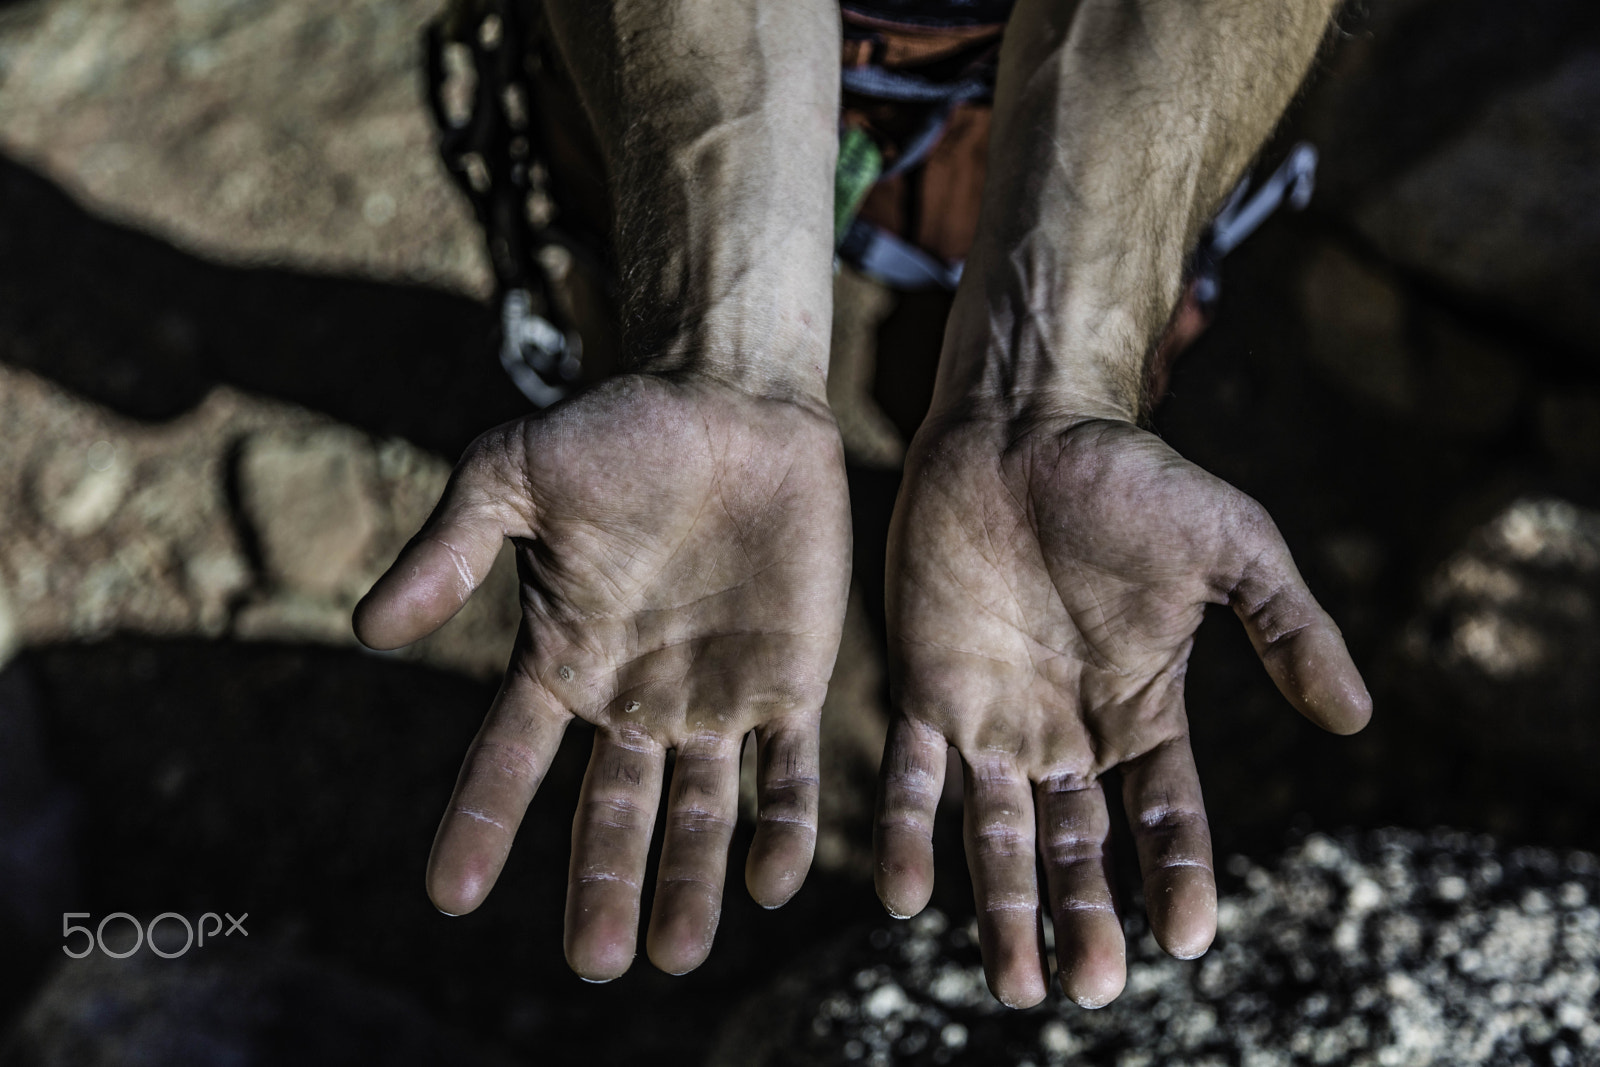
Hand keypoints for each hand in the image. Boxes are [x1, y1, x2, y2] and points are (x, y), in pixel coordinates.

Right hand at [354, 373, 850, 978]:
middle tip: (597, 960)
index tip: (449, 891)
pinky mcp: (792, 682)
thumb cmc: (617, 429)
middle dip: (604, 884)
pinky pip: (790, 771)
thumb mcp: (511, 475)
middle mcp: (636, 697)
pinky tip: (775, 881)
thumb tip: (368, 630)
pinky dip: (785, 825)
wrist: (733, 399)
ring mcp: (717, 697)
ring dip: (692, 883)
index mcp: (564, 661)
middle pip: (612, 813)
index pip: (510, 760)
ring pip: (702, 813)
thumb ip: (449, 550)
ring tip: (677, 952)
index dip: (480, 824)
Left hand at [874, 413, 1369, 1007]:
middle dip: (1085, 917)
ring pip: (998, 836)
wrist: (1023, 424)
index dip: (1178, 877)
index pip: (1165, 817)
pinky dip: (911, 833)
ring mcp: (994, 717)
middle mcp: (1066, 732)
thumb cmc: (1132, 477)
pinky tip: (908, 895)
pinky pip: (914, 776)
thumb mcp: (1232, 546)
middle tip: (1089, 987)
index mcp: (1142, 711)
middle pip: (1080, 848)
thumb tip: (1357, 718)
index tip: (1187, 938)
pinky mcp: (926, 688)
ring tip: (1013, 979)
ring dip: (1004, 907)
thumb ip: (1287, 629)